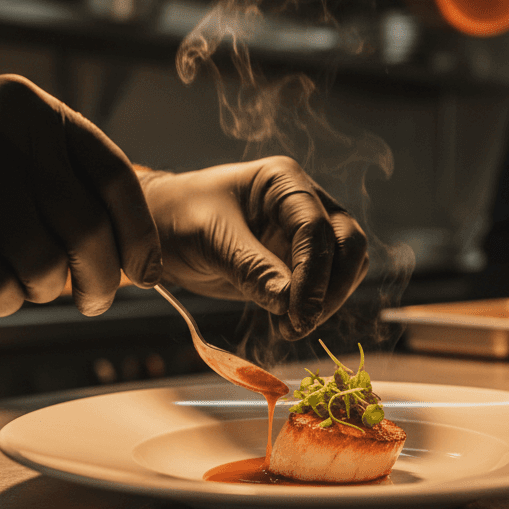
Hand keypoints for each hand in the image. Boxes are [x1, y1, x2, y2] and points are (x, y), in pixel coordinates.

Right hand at [0, 74, 160, 316]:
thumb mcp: (1, 131)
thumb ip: (59, 174)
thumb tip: (128, 251)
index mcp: (32, 107)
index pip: (114, 178)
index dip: (138, 235)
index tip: (144, 273)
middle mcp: (2, 132)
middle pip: (85, 230)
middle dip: (99, 280)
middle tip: (94, 301)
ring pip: (42, 265)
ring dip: (43, 291)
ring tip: (26, 284)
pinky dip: (4, 300)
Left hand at [139, 156, 368, 339]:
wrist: (160, 229)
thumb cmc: (178, 218)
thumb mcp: (210, 240)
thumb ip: (251, 268)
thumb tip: (290, 304)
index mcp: (283, 181)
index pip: (316, 226)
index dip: (314, 273)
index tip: (299, 313)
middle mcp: (303, 201)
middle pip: (347, 243)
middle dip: (331, 287)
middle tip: (302, 323)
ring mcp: (305, 231)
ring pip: (346, 265)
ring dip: (328, 300)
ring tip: (292, 327)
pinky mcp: (298, 259)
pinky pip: (327, 283)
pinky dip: (317, 305)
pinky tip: (289, 322)